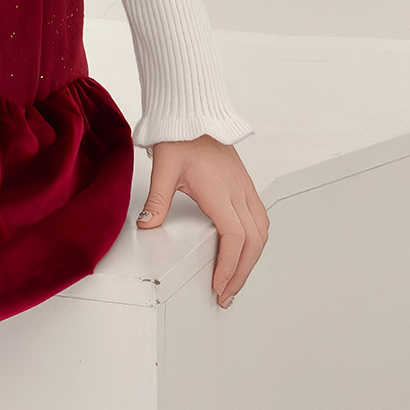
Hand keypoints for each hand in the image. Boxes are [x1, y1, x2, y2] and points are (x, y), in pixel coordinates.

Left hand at [134, 135, 267, 307]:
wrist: (195, 115)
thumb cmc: (181, 137)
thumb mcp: (164, 167)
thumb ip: (157, 198)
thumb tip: (148, 224)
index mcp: (219, 190)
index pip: (234, 236)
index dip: (230, 265)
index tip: (219, 285)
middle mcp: (238, 191)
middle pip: (253, 241)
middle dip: (242, 272)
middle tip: (226, 294)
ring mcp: (245, 188)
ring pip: (262, 232)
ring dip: (252, 259)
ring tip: (235, 280)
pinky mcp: (246, 186)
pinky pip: (260, 219)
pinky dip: (256, 243)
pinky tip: (244, 252)